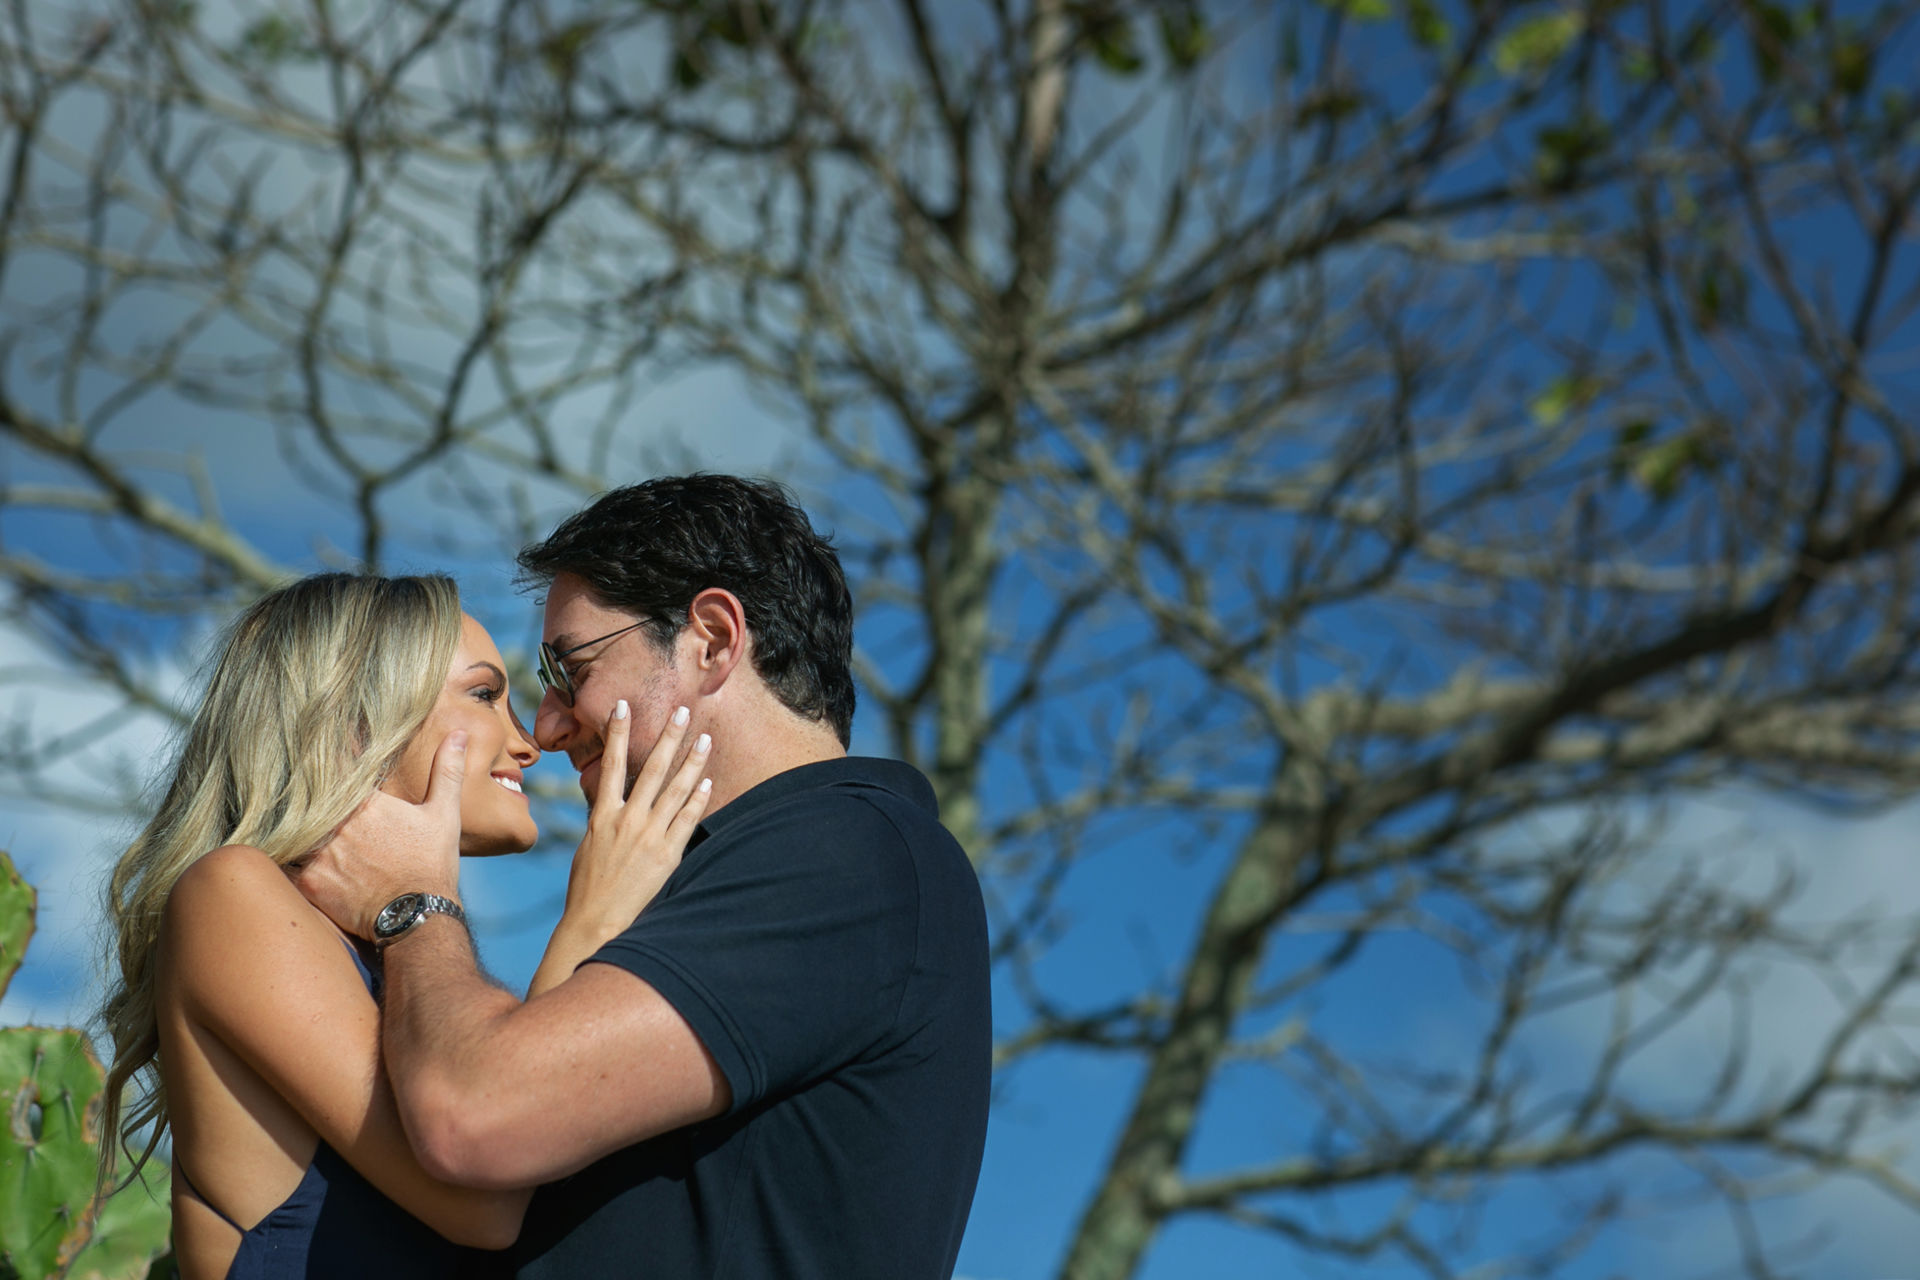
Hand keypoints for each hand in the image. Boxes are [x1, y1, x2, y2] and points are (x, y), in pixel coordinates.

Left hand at [298, 730, 467, 937]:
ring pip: (290, 826)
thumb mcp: (444, 814)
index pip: (334, 766)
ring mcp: (319, 853)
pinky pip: (283, 860)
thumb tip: (458, 734)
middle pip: (305, 795)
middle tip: (292, 775)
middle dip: (302, 788)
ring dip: (290, 822)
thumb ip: (445, 771)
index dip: (325, 754)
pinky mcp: (308, 881)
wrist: (416, 917)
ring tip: (281, 814)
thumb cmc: (431, 864)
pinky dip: (283, 854)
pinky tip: (283, 849)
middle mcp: (336, 823)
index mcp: (365, 801)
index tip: (319, 744)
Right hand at [560, 701, 711, 942]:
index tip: (623, 706)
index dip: (617, 733)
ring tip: (705, 739)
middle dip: (667, 737)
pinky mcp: (668, 854)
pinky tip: (708, 782)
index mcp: (602, 816)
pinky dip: (698, 799)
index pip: (611, 765)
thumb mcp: (590, 847)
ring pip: (676, 789)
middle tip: (681, 711)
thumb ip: (605, 822)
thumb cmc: (588, 888)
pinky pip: (688, 820)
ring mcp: (649, 836)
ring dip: (692, 761)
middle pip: (652, 769)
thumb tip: (612, 806)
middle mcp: (627, 820)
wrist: (595, 922)